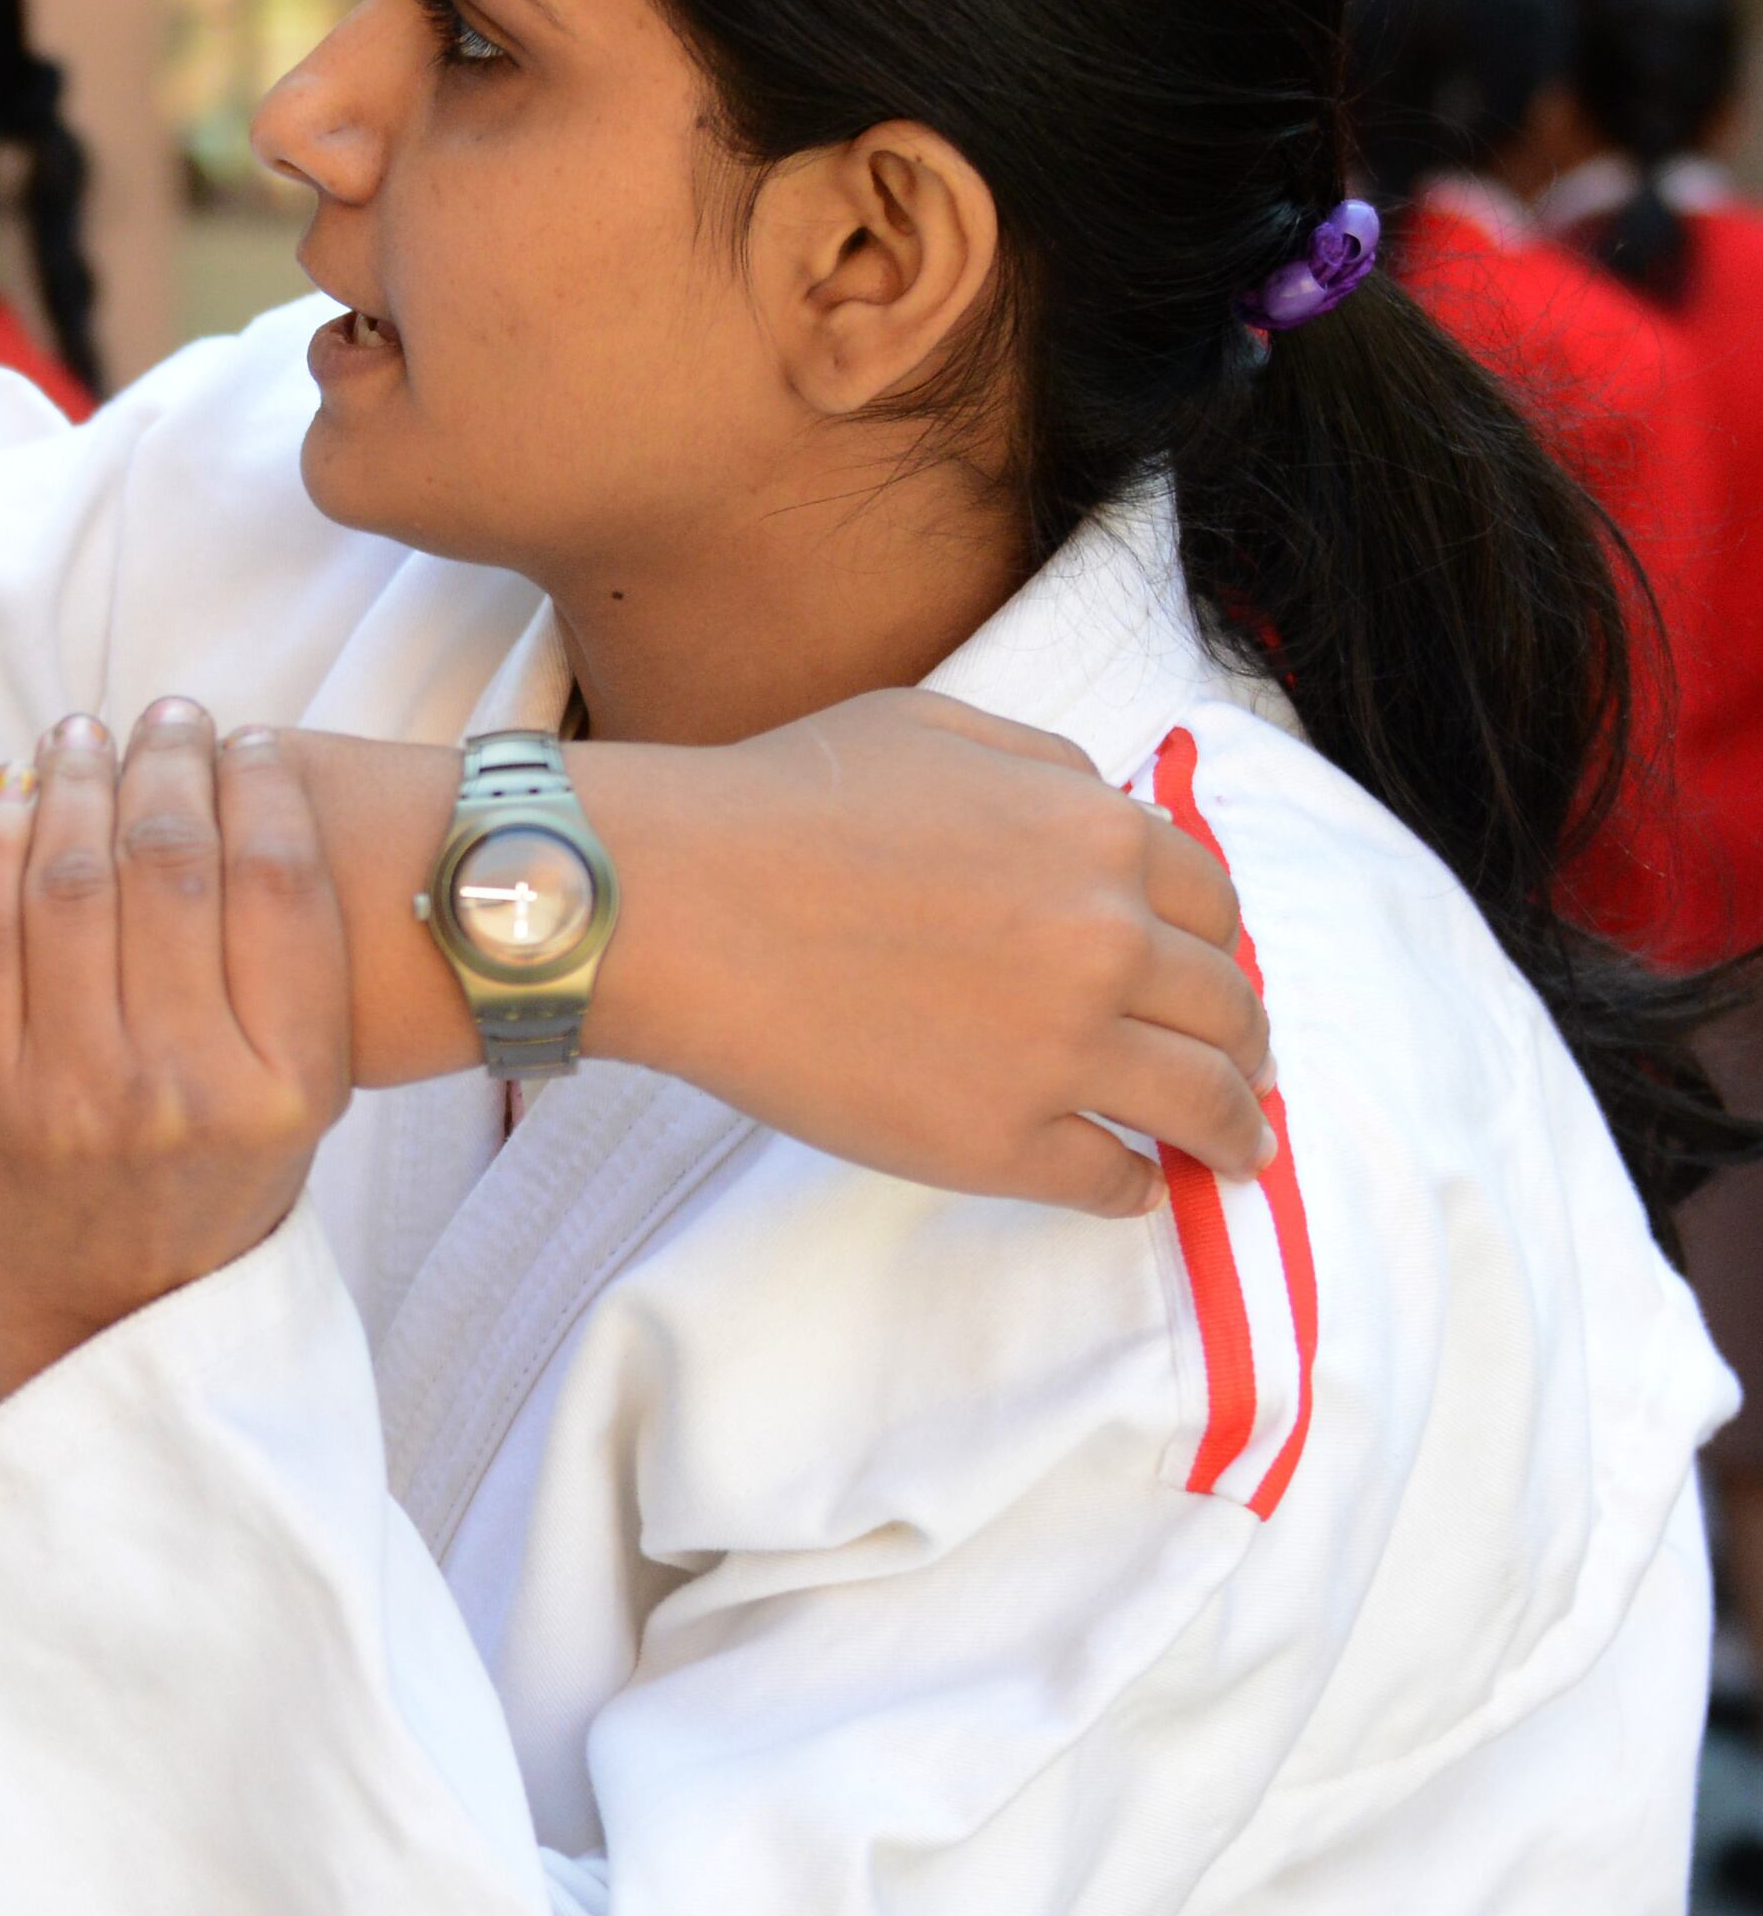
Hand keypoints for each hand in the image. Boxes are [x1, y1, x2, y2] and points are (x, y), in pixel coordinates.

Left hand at [0, 704, 353, 1389]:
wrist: (102, 1319)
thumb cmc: (217, 1186)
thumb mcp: (300, 1102)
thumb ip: (292, 971)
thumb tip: (259, 788)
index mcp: (280, 1090)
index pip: (277, 885)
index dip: (262, 787)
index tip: (250, 739)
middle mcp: (172, 1091)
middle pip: (170, 864)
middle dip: (169, 763)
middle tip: (169, 717)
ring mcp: (56, 1093)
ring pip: (65, 877)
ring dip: (77, 779)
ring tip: (87, 735)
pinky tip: (8, 792)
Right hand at [591, 687, 1273, 1217]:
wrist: (672, 900)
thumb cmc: (778, 802)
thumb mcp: (934, 730)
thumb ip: (1047, 768)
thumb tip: (1109, 818)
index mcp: (1099, 835)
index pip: (1215, 907)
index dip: (1216, 948)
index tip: (1206, 979)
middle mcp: (1105, 944)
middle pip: (1229, 1010)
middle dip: (1243, 1043)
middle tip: (1240, 1070)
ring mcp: (1060, 1050)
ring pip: (1204, 1106)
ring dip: (1235, 1131)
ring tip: (1234, 1151)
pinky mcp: (1000, 1141)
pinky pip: (1111, 1181)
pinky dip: (1133, 1185)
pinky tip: (1129, 1183)